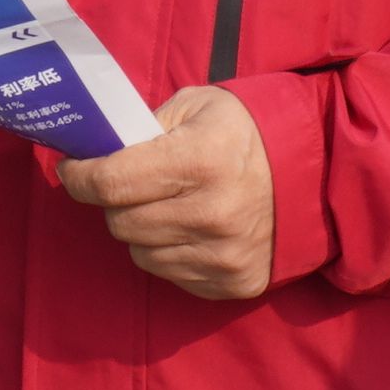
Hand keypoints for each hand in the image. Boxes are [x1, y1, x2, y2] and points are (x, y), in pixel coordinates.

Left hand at [55, 86, 272, 302]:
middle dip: (114, 200)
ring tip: (165, 204)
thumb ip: (143, 128)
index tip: (73, 169)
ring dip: (141, 229)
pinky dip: (168, 252)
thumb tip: (93, 153)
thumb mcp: (196, 106)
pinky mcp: (234, 283)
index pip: (112, 182)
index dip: (80, 177)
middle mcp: (213, 214)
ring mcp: (225, 255)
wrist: (316, 171)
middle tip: (128, 183)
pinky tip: (189, 228)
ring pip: (140, 253)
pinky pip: (170, 274)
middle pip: (120, 222)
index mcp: (201, 160)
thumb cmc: (245, 130)